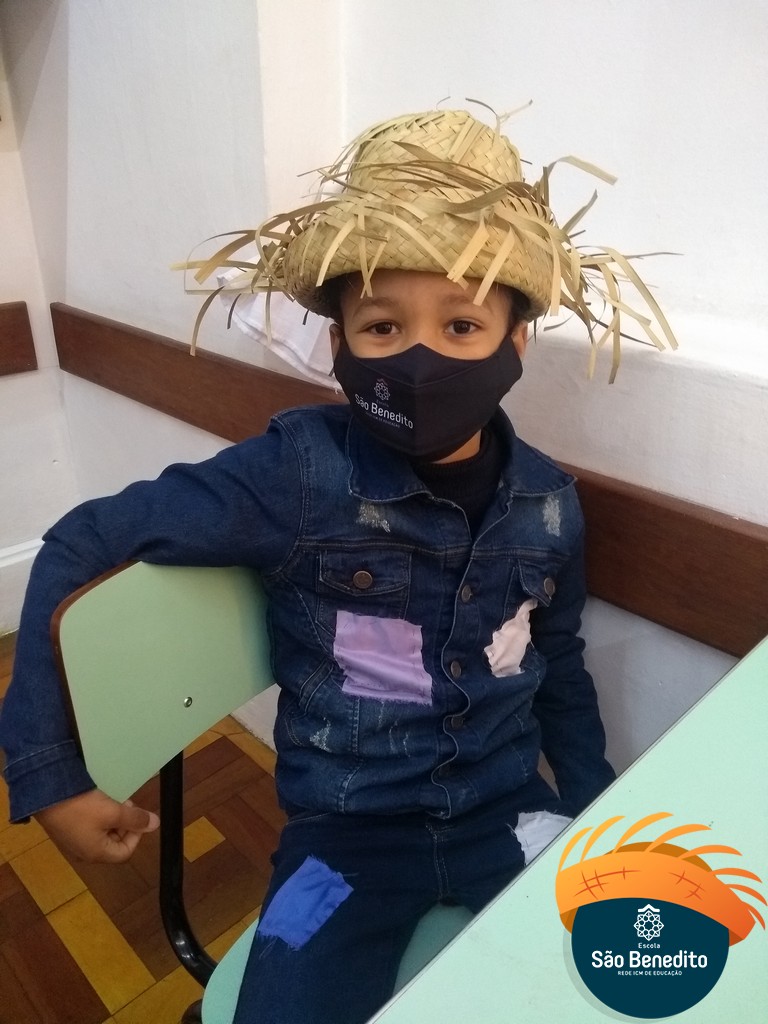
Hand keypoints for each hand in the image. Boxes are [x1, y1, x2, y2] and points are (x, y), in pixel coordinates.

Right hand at [36, 789, 159, 862]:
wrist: (46, 795)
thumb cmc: (81, 808)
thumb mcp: (113, 812)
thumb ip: (136, 819)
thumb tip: (155, 824)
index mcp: (96, 853)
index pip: (125, 852)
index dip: (136, 834)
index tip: (137, 816)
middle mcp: (85, 852)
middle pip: (114, 843)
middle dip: (125, 824)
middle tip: (125, 804)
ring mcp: (74, 841)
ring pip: (103, 833)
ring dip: (113, 818)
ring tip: (113, 800)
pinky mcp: (67, 829)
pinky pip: (90, 827)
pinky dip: (99, 816)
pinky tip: (98, 800)